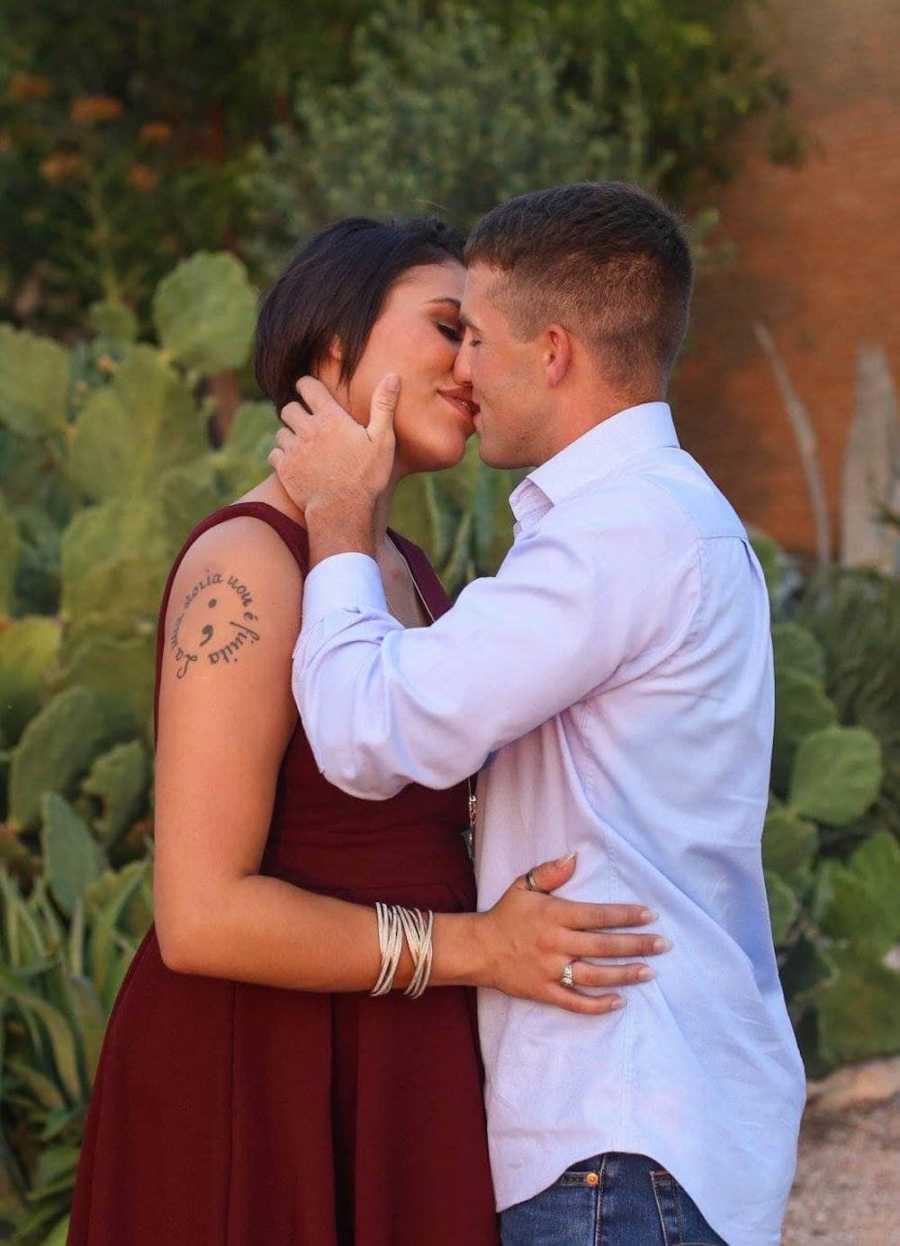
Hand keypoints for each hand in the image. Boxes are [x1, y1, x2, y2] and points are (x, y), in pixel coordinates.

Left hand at [268, 373, 399, 521]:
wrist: (343, 511)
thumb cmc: (366, 476)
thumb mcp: (382, 440)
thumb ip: (384, 406)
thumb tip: (392, 375)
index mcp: (330, 417)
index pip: (307, 386)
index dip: (306, 385)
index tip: (309, 389)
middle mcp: (307, 429)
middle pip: (289, 408)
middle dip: (296, 411)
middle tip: (306, 420)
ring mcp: (293, 449)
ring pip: (280, 431)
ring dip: (289, 435)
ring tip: (302, 444)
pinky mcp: (283, 468)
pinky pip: (274, 453)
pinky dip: (281, 455)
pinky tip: (293, 462)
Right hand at [474, 853, 669, 1014]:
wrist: (477, 949)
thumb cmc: (505, 915)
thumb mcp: (523, 886)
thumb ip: (550, 872)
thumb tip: (575, 857)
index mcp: (554, 916)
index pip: (597, 915)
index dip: (625, 915)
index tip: (650, 915)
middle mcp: (556, 943)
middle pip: (603, 945)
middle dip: (636, 945)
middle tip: (663, 945)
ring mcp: (550, 970)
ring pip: (595, 975)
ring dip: (624, 974)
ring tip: (649, 972)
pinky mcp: (544, 992)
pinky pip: (575, 1002)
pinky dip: (598, 1005)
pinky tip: (619, 1001)